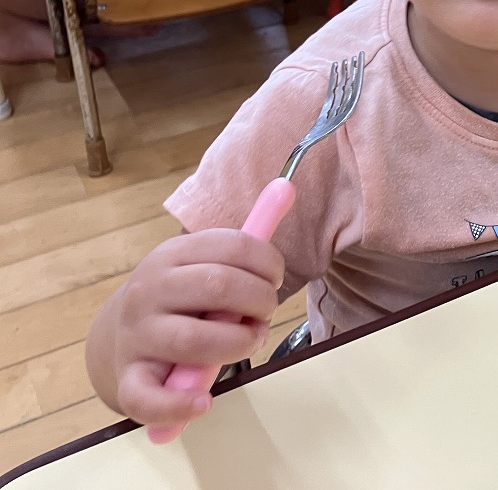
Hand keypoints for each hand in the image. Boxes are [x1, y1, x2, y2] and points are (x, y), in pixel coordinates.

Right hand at [109, 229, 283, 427]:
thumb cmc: (177, 300)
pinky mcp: (130, 380)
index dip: (267, 261)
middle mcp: (150, 291)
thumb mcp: (199, 265)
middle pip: (218, 286)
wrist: (116, 341)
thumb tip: (287, 189)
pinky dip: (181, 404)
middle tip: (266, 311)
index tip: (275, 277)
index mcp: (171, 255)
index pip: (232, 245)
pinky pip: (151, 398)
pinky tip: (203, 401)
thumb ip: (239, 244)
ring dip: (239, 343)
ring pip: (194, 340)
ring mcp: (137, 337)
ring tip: (250, 341)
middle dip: (259, 300)